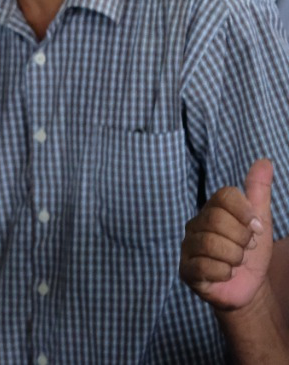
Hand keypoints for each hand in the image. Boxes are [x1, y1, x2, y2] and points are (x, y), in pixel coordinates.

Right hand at [180, 159, 273, 311]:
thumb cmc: (252, 253)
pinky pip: (206, 267)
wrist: (249, 289)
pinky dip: (224, 273)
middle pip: (217, 220)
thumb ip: (259, 191)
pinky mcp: (186, 270)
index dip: (245, 212)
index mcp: (212, 210)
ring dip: (234, 258)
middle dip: (241, 239)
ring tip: (235, 262)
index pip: (224, 196)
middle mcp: (195, 225)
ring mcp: (188, 247)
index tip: (257, 227)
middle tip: (245, 248)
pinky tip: (224, 274)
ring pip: (211, 244)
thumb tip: (264, 161)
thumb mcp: (260, 222)